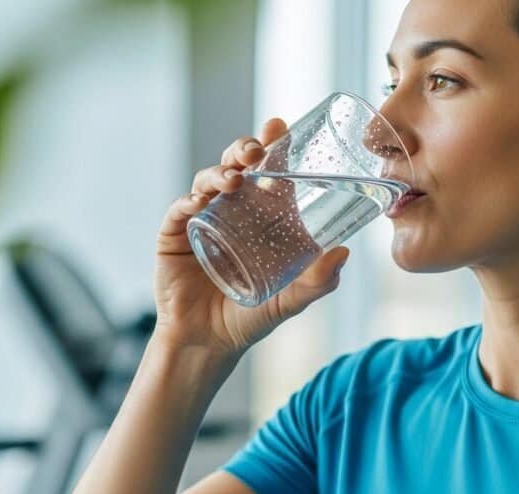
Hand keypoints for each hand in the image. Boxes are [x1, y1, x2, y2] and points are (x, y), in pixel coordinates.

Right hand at [153, 118, 349, 360]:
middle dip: (244, 150)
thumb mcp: (291, 299)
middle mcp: (232, 211)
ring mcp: (201, 219)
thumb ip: (318, 281)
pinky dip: (189, 200)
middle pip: (236, 166)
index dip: (273, 146)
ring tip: (234, 180)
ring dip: (220, 172)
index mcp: (261, 216)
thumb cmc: (250, 317)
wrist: (208, 343)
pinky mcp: (174, 235)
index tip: (279, 126)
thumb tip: (344, 252)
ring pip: (208, 180)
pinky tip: (199, 201)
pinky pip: (180, 209)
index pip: (268, 172)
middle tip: (257, 149)